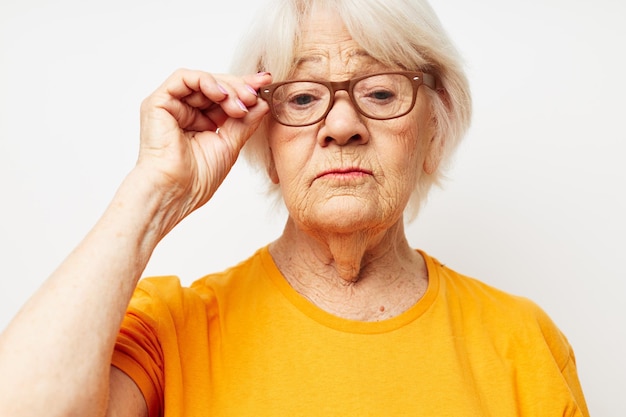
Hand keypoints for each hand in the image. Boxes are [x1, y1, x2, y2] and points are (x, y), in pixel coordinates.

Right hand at [137, 69, 271, 226]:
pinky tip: (222, 96)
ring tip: (241, 105)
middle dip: (239, 88)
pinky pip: (183, 78)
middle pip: (215, 86)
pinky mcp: (158, 102)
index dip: (245, 89)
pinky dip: (206, 82)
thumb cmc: (196, 178)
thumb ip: (245, 122)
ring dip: (227, 89)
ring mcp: (170, 106)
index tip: (267, 84)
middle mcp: (184, 111)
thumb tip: (262, 102)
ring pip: (203, 80)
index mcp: (200, 122)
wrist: (175, 192)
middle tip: (255, 97)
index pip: (224, 98)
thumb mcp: (230, 144)